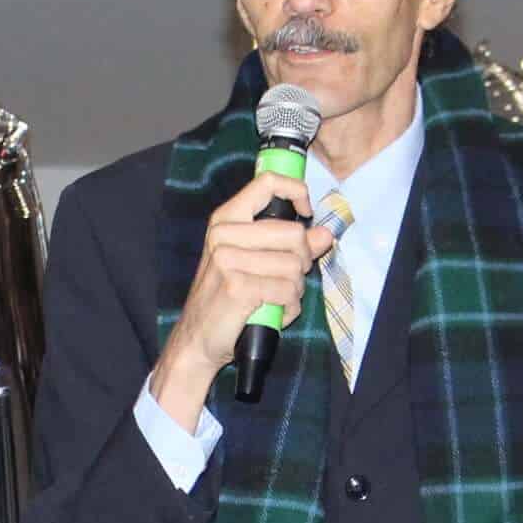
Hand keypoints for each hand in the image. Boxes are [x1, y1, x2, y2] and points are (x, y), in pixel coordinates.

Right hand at [149, 168, 326, 426]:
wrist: (197, 340)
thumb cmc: (226, 300)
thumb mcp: (254, 263)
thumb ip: (289, 244)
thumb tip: (325, 233)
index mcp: (225, 219)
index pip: (267, 183)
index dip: (297, 192)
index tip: (306, 213)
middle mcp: (224, 234)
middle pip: (294, 233)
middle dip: (302, 261)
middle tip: (287, 278)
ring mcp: (228, 260)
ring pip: (295, 266)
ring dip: (295, 290)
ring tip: (275, 299)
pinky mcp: (238, 287)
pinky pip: (287, 291)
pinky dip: (288, 308)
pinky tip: (273, 312)